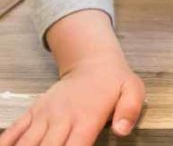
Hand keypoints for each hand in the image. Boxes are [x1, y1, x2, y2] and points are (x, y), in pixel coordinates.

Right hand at [0, 53, 144, 145]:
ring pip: (26, 142)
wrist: (93, 63)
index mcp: (87, 117)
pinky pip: (14, 130)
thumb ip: (129, 111)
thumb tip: (122, 131)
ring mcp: (44, 115)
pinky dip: (6, 142)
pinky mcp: (33, 112)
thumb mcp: (133, 90)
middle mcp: (62, 118)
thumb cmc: (114, 82)